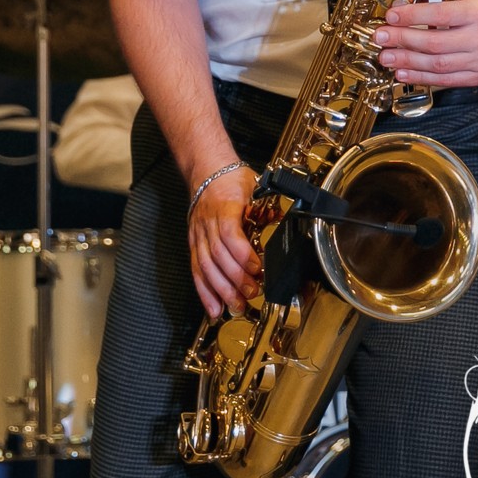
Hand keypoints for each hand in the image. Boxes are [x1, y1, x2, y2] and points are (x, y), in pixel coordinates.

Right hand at [188, 163, 261, 316]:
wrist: (206, 169)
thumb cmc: (231, 178)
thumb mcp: (254, 184)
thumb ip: (267, 205)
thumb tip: (284, 220)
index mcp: (224, 206)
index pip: (229, 233)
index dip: (242, 254)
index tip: (257, 268)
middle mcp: (208, 222)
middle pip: (217, 255)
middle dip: (234, 278)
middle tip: (252, 293)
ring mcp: (198, 233)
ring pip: (205, 266)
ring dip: (220, 290)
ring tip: (236, 306)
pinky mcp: (193, 243)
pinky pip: (196, 269)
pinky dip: (204, 291)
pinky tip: (213, 308)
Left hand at [373, 0, 477, 87]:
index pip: (440, 14)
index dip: (413, 15)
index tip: (391, 16)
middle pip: (435, 43)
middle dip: (403, 40)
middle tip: (381, 37)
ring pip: (437, 65)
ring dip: (407, 61)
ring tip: (386, 57)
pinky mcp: (477, 77)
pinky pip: (444, 80)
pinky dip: (420, 78)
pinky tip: (402, 72)